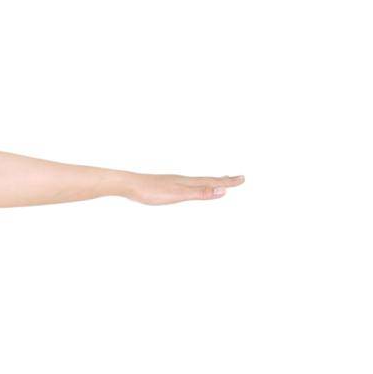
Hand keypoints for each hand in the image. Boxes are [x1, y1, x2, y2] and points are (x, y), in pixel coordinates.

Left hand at [124, 171, 243, 204]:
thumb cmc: (152, 191)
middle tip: (238, 178)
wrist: (129, 185)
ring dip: (210, 182)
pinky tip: (189, 187)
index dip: (229, 182)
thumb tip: (223, 191)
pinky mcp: (164, 186)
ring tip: (218, 182)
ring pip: (197, 182)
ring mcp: (174, 182)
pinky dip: (194, 185)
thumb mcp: (179, 195)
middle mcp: (183, 180)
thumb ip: (200, 193)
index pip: (213, 182)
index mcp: (189, 183)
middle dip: (224, 181)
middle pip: (208, 180)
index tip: (243, 179)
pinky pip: (185, 185)